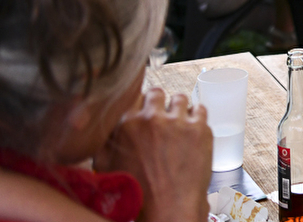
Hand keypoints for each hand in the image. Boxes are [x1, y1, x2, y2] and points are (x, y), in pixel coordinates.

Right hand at [96, 89, 210, 221]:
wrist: (167, 209)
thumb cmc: (137, 193)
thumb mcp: (106, 168)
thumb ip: (103, 143)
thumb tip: (103, 127)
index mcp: (126, 125)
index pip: (134, 96)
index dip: (140, 105)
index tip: (144, 112)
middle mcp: (151, 118)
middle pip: (156, 93)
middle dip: (158, 104)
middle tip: (162, 118)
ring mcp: (177, 122)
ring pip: (179, 98)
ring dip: (178, 109)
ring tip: (178, 124)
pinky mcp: (200, 129)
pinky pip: (200, 109)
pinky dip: (196, 117)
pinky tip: (193, 129)